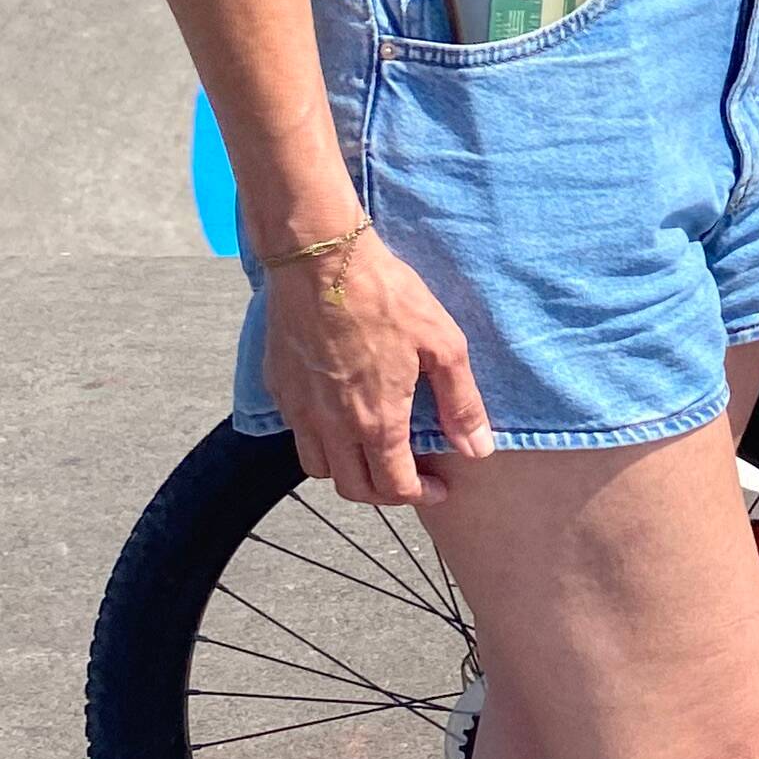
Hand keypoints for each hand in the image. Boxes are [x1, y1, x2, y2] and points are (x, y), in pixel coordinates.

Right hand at [257, 225, 492, 507]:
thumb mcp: (443, 345)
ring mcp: (299, 409)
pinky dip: (319, 441)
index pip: (393, 487)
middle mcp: (332, 427)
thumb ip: (460, 404)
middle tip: (410, 478)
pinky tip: (340, 418)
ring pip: (318, 467)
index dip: (419, 495)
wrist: (321, 262)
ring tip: (374, 451)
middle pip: (352, 488)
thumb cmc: (388, 298)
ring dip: (347, 471)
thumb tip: (478, 450)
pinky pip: (296, 433)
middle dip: (385, 493)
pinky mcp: (279, 387)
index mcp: (376, 422)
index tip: (438, 488)